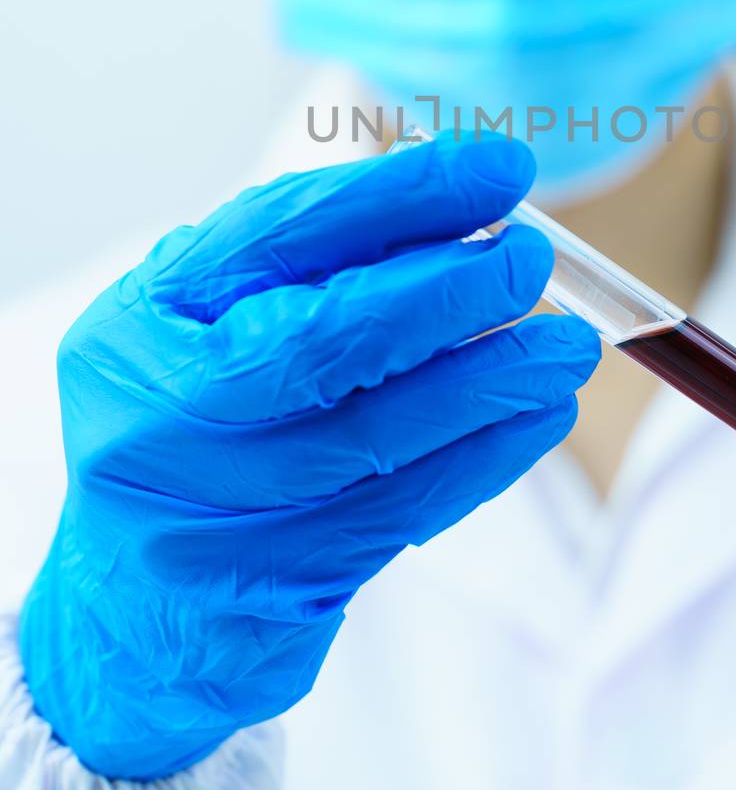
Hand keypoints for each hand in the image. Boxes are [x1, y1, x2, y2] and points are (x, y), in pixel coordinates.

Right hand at [18, 136, 598, 778]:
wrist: (116, 622)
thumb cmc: (182, 437)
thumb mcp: (204, 334)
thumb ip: (305, 275)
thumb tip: (459, 219)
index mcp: (143, 318)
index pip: (283, 233)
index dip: (401, 195)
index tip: (497, 167)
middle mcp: (158, 413)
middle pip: (324, 339)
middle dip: (447, 290)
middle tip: (530, 259)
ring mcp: (207, 514)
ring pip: (376, 435)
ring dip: (489, 381)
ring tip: (566, 345)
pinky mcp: (268, 590)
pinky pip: (400, 513)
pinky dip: (483, 457)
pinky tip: (537, 417)